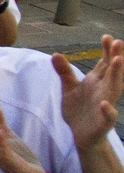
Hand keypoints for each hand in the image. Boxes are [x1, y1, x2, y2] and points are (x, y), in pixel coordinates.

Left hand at [54, 35, 123, 150]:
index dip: (106, 50)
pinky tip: (105, 103)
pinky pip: (108, 115)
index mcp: (97, 81)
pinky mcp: (104, 122)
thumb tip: (55, 54)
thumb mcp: (68, 88)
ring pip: (114, 89)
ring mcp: (106, 105)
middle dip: (115, 57)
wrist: (80, 135)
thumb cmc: (78, 109)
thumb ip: (64, 72)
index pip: (104, 63)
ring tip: (118, 61)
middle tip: (118, 42)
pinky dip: (108, 110)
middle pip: (112, 72)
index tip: (106, 36)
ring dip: (117, 76)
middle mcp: (104, 90)